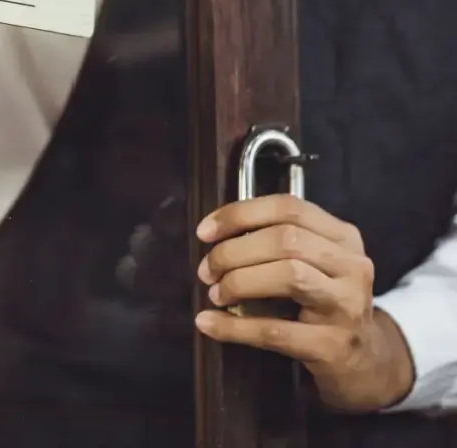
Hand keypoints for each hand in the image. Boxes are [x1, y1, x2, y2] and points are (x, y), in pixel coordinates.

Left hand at [194, 195, 414, 411]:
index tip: (205, 231)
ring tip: (215, 293)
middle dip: (234, 252)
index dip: (240, 214)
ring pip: (289, 276)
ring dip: (239, 282)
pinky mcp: (333, 345)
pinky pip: (276, 330)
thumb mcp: (312, 262)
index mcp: (342, 236)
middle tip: (207, 269)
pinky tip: (209, 322)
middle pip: (285, 240)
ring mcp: (346, 305)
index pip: (288, 208)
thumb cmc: (322, 300)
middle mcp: (351, 265)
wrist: (363, 360)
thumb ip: (274, 240)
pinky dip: (235, 327)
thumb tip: (213, 234)